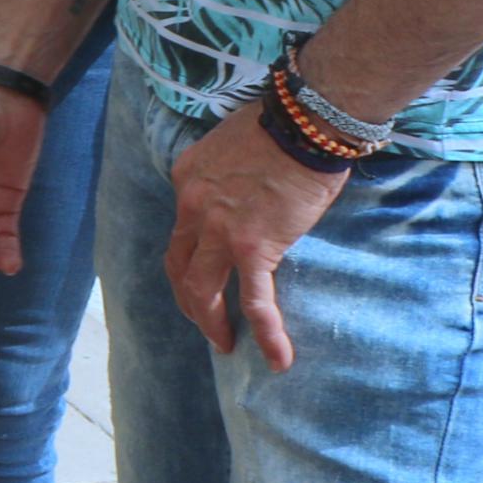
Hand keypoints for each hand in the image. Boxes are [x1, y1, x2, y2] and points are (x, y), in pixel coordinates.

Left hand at [161, 102, 348, 366]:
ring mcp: (220, 229)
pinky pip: (255, 300)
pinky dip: (265, 333)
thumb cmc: (281, 128)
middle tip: (204, 322)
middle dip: (188, 299)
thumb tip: (245, 199)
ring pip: (200, 289)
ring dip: (209, 323)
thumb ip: (229, 178)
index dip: (193, 253)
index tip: (210, 268)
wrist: (304, 123)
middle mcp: (193, 205)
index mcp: (187, 179)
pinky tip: (277, 358)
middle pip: (178, 264)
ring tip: (224, 345)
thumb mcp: (235, 148)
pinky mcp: (253, 247)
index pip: (182, 227)